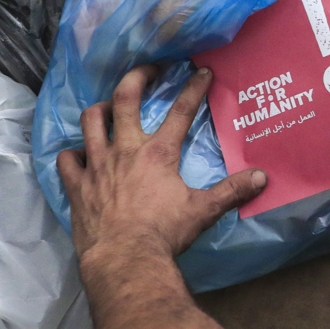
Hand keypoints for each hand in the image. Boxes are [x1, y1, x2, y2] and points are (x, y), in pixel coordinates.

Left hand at [58, 65, 266, 265]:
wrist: (125, 259)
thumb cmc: (165, 233)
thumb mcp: (204, 211)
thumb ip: (232, 191)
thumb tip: (262, 177)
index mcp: (158, 153)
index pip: (181, 111)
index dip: (194, 88)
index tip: (201, 71)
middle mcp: (125, 149)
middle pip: (125, 99)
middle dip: (137, 77)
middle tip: (147, 70)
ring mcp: (97, 164)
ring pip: (91, 121)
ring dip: (99, 109)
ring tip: (107, 107)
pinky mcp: (77, 184)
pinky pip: (67, 159)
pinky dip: (72, 153)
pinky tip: (79, 155)